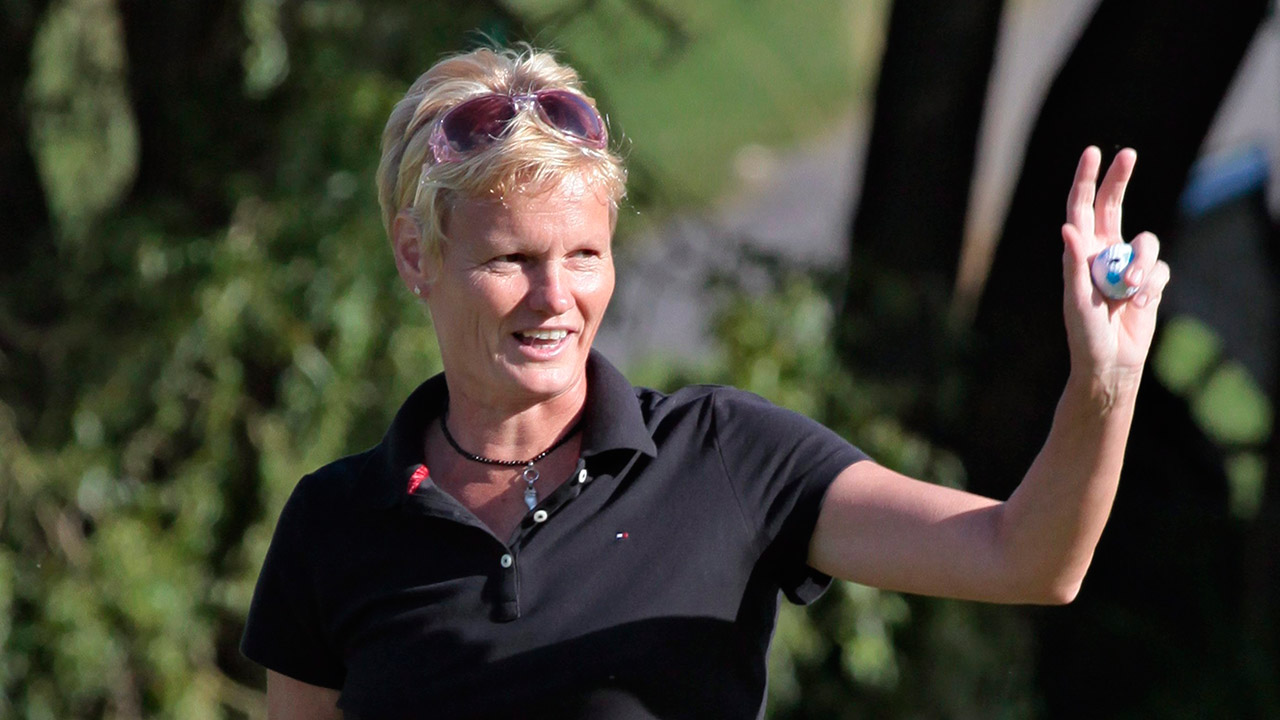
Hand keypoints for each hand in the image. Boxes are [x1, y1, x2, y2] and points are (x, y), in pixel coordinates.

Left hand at [1061, 147, 1170, 386]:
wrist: (1110, 363)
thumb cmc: (1084, 335)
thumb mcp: (1076, 300)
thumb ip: (1074, 265)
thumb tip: (1068, 229)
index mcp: (1079, 253)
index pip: (1080, 209)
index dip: (1085, 180)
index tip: (1092, 153)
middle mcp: (1103, 253)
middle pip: (1113, 206)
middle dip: (1119, 180)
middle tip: (1128, 155)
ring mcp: (1127, 265)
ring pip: (1145, 242)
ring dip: (1142, 264)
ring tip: (1130, 291)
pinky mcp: (1149, 281)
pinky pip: (1160, 269)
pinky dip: (1152, 286)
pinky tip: (1140, 306)